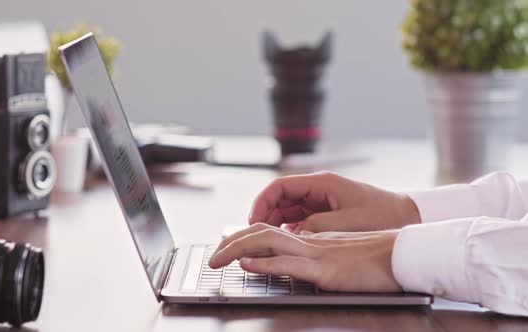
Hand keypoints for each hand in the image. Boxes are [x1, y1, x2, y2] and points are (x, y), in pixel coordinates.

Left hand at [209, 223, 401, 291]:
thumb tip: (298, 265)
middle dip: (231, 242)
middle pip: (260, 233)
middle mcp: (309, 242)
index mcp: (312, 239)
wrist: (403, 255)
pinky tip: (247, 265)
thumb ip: (318, 257)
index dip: (244, 237)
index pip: (269, 232)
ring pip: (267, 243)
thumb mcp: (341, 256)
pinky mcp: (325, 270)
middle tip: (213, 256)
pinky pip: (288, 263)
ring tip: (217, 259)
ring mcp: (315, 254)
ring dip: (236, 250)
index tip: (227, 247)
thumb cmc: (378, 259)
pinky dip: (263, 262)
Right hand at [248, 172, 420, 232]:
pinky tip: (285, 243)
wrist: (406, 217)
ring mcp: (320, 201)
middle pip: (279, 197)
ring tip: (265, 241)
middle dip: (264, 214)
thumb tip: (292, 234)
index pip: (280, 186)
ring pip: (287, 209)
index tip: (253, 221)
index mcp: (321, 183)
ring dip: (274, 223)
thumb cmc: (382, 215)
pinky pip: (298, 218)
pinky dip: (288, 229)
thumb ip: (317, 226)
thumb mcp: (348, 222)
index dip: (262, 202)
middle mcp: (317, 189)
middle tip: (254, 235)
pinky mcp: (325, 212)